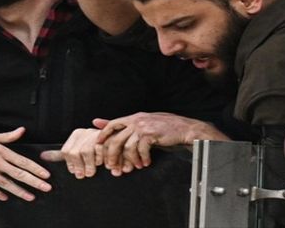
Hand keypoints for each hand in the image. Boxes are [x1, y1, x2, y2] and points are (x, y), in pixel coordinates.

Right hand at [0, 127, 51, 201]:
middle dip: (34, 181)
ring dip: (19, 191)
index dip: (35, 168)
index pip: (22, 161)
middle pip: (18, 173)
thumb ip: (7, 136)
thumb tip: (21, 130)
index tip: (46, 174)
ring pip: (5, 183)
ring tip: (30, 197)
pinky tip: (5, 198)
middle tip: (45, 187)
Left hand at [40, 128, 103, 178]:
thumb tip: (43, 155)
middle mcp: (87, 132)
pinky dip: (102, 161)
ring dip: (90, 164)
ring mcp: (98, 134)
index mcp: (78, 134)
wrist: (116, 141)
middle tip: (84, 175)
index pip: (67, 151)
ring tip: (93, 171)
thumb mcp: (77, 150)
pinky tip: (105, 164)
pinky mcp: (109, 138)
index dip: (71, 164)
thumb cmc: (95, 150)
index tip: (75, 172)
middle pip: (75, 152)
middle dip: (80, 166)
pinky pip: (101, 152)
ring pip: (87, 151)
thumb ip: (61, 154)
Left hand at [93, 113, 227, 174]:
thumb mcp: (145, 124)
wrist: (185, 130)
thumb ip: (126, 126)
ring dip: (131, 160)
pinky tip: (146, 163)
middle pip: (116, 139)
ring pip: (127, 147)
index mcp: (134, 117)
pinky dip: (142, 159)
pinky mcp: (151, 134)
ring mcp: (144, 126)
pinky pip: (140, 150)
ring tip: (136, 166)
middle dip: (113, 156)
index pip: (112, 124)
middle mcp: (137, 120)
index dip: (103, 135)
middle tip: (114, 167)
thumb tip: (98, 122)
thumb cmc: (165, 128)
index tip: (99, 146)